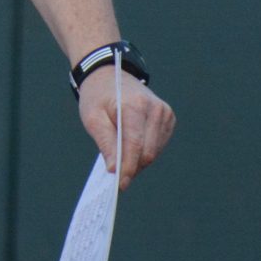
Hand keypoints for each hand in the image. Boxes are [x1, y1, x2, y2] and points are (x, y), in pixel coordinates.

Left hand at [78, 71, 172, 190]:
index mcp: (135, 106)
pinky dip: (144, 152)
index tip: (119, 185)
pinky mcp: (168, 117)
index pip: (135, 145)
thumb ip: (105, 143)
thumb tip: (115, 170)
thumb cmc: (98, 97)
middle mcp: (155, 109)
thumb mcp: (92, 118)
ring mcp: (164, 113)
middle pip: (147, 152)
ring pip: (154, 152)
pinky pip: (159, 145)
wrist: (109, 75)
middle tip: (115, 174)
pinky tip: (131, 147)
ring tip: (120, 155)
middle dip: (132, 166)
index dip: (128, 167)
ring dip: (138, 160)